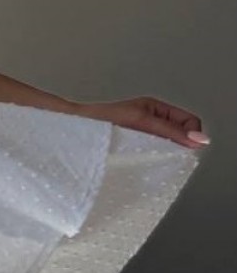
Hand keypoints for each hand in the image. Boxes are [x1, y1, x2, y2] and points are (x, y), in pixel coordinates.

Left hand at [69, 97, 208, 149]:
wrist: (73, 128)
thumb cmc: (100, 119)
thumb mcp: (140, 121)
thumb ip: (170, 130)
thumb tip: (200, 139)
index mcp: (155, 109)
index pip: (190, 122)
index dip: (191, 135)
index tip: (184, 149)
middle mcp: (150, 121)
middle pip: (181, 136)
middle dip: (179, 147)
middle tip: (165, 155)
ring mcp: (141, 135)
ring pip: (167, 147)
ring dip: (164, 155)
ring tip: (151, 158)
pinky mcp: (132, 148)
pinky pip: (152, 155)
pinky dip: (152, 160)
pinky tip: (143, 164)